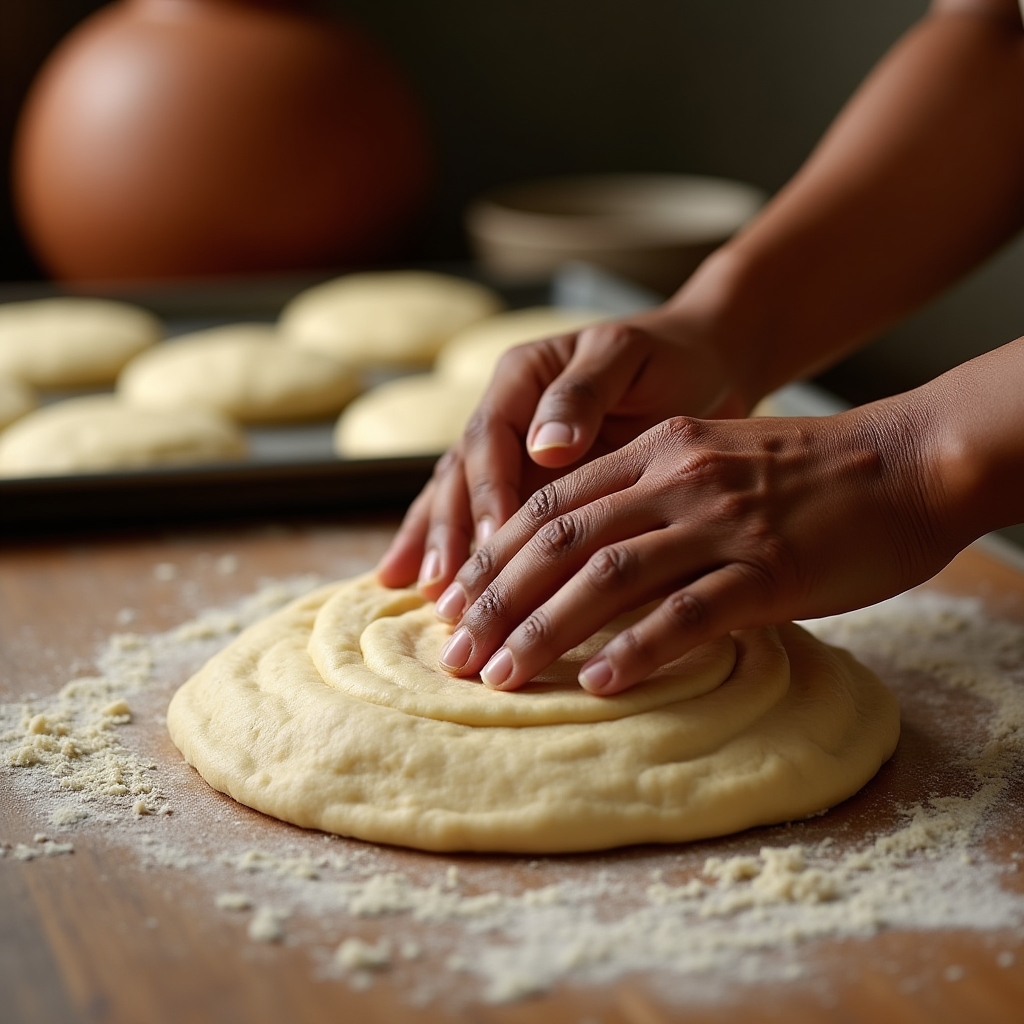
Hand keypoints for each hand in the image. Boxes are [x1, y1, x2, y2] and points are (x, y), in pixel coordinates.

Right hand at [377, 307, 747, 597]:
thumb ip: (585, 393)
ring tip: (429, 597)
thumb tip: (544, 447)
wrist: (696, 365)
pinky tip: (420, 585)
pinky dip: (452, 549)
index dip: (488, 492)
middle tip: (447, 590)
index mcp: (521, 378)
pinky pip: (479, 515)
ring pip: (459, 499)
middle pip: (461, 475)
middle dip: (450, 533)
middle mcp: (503, 414)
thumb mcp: (629, 359)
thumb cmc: (668, 359)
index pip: (490, 439)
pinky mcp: (523, 481)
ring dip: (442, 548)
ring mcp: (509, 451)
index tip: (494, 541)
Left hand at [428, 401, 959, 694]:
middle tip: (452, 653)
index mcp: (654, 451)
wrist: (906, 461)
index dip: (491, 554)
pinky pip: (689, 612)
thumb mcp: (711, 459)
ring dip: (543, 630)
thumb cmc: (806, 473)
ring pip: (607, 576)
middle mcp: (675, 480)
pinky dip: (637, 648)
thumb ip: (649, 494)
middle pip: (559, 540)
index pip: (548, 503)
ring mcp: (720, 523)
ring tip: (497, 676)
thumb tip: (587, 558)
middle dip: (496, 600)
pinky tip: (598, 682)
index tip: (452, 601)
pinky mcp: (768, 569)